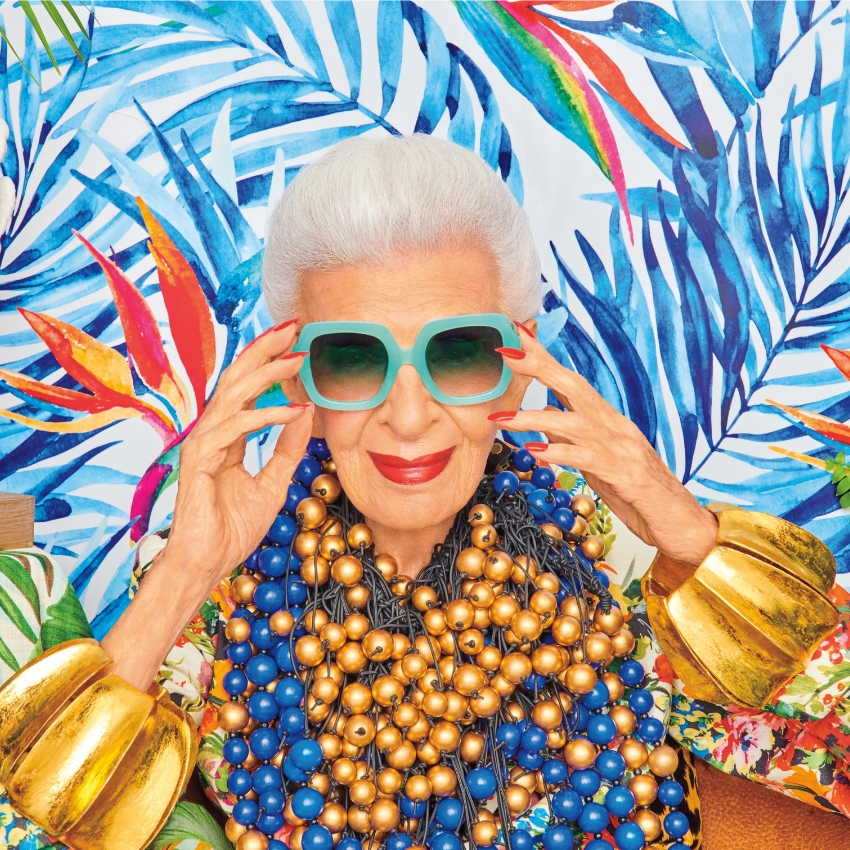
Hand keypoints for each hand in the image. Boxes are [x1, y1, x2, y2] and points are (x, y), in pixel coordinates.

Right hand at [165, 320, 314, 589]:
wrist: (207, 563)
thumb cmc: (233, 528)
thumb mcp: (274, 483)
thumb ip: (287, 449)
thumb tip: (305, 413)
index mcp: (227, 436)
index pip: (248, 388)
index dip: (269, 361)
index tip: (297, 340)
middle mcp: (212, 432)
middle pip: (237, 378)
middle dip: (265, 349)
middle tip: (294, 325)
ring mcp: (203, 443)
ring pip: (234, 394)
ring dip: (268, 372)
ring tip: (298, 355)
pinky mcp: (199, 459)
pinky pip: (236, 428)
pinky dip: (266, 416)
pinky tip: (294, 410)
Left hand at [492, 329, 716, 565]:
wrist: (681, 522)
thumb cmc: (638, 494)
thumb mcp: (597, 462)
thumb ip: (572, 440)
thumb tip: (544, 420)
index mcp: (607, 421)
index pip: (571, 382)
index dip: (544, 359)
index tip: (517, 336)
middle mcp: (615, 426)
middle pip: (575, 387)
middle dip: (540, 368)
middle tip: (507, 353)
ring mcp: (622, 447)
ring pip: (574, 423)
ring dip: (535, 419)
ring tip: (503, 419)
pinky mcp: (625, 474)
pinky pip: (586, 458)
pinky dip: (558, 452)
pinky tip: (534, 452)